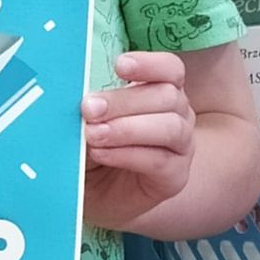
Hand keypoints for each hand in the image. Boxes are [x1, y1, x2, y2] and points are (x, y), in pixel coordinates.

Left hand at [80, 50, 195, 231]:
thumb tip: (77, 93)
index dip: (149, 64)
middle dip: (124, 101)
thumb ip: (90, 107)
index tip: (119, 66)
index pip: (170, 69)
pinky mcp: (175, 176)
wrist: (99, 195)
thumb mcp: (88, 122)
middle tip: (89, 108)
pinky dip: (127, 154)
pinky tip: (102, 153)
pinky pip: (159, 161)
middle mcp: (177, 115)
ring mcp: (181, 146)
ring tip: (93, 134)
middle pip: (166, 96)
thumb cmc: (95, 149)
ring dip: (127, 128)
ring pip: (169, 127)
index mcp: (161, 91)